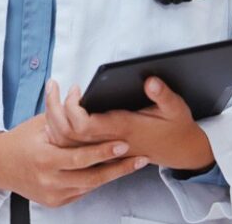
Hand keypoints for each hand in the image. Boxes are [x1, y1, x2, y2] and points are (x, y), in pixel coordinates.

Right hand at [0, 113, 146, 207]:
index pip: (79, 158)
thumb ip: (60, 116)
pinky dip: (96, 181)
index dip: (103, 152)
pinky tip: (111, 171)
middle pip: (91, 178)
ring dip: (113, 175)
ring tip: (132, 164)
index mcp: (43, 159)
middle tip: (138, 157)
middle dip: (118, 167)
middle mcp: (48, 180)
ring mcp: (52, 194)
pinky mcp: (55, 202)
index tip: (122, 144)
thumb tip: (77, 94)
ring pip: (90, 187)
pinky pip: (82, 192)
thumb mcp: (38, 125)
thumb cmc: (18, 141)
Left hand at [44, 78, 214, 171]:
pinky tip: (57, 112)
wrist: (179, 150)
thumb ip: (163, 95)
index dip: (72, 108)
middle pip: (66, 133)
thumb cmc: (175, 126)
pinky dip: (58, 129)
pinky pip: (71, 145)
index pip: (83, 126)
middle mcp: (107, 142)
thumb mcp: (176, 108)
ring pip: (64, 141)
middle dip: (53, 108)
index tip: (75, 89)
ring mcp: (102, 148)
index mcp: (122, 129)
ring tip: (53, 95)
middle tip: (55, 86)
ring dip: (52, 118)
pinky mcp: (101, 149)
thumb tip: (150, 80)